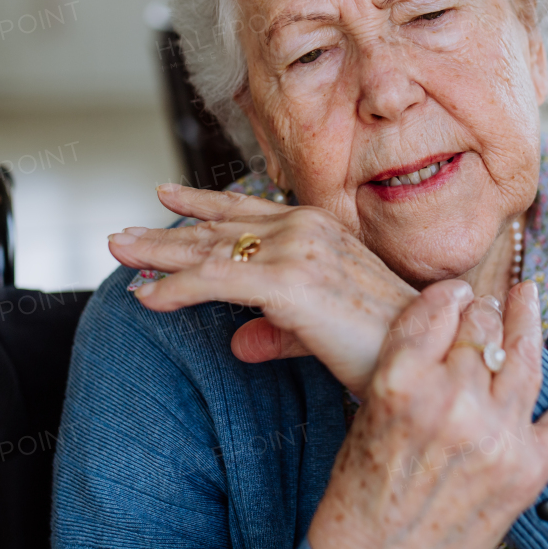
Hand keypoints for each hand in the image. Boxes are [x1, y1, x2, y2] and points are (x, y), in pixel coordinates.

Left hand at [109, 183, 418, 393]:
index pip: (248, 211)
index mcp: (318, 227)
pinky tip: (145, 297)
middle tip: (122, 233)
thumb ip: (280, 328)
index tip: (167, 199)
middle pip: (220, 226)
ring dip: (158, 253)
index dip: (203, 206)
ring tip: (119, 251)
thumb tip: (240, 340)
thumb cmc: (389, 342)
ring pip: (209, 249)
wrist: (429, 349)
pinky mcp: (287, 281)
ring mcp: (296, 250)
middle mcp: (305, 228)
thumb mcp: (325, 326)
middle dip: (167, 231)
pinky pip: (214, 281)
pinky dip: (174, 289)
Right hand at [308, 279, 547, 548]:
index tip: (457, 291)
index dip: (452, 295)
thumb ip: (409, 360)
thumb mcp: (369, 407)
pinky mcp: (527, 469)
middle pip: (483, 330)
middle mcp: (451, 402)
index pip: (440, 309)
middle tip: (488, 303)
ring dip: (528, 322)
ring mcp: (495, 435)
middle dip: (485, 311)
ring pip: (524, 357)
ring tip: (528, 299)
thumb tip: (452, 314)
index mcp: (401, 382)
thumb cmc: (363, 487)